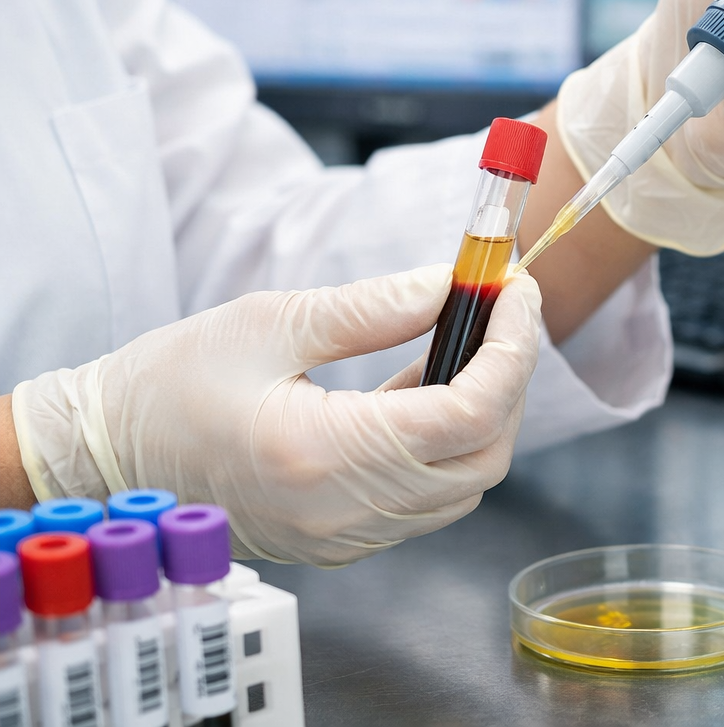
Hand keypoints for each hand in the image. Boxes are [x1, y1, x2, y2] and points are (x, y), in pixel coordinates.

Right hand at [12, 266, 540, 565]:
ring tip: (459, 341)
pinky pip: (426, 499)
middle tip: (503, 310)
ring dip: (484, 413)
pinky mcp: (340, 539)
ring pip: (463, 485)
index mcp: (324, 456)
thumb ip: (372, 308)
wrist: (105, 457)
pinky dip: (446, 444)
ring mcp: (343, 536)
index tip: (517, 290)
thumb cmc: (169, 384)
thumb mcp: (269, 322)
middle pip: (485, 457)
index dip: (514, 348)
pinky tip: (423, 385)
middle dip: (512, 379)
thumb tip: (451, 285)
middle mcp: (343, 512)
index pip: (469, 414)